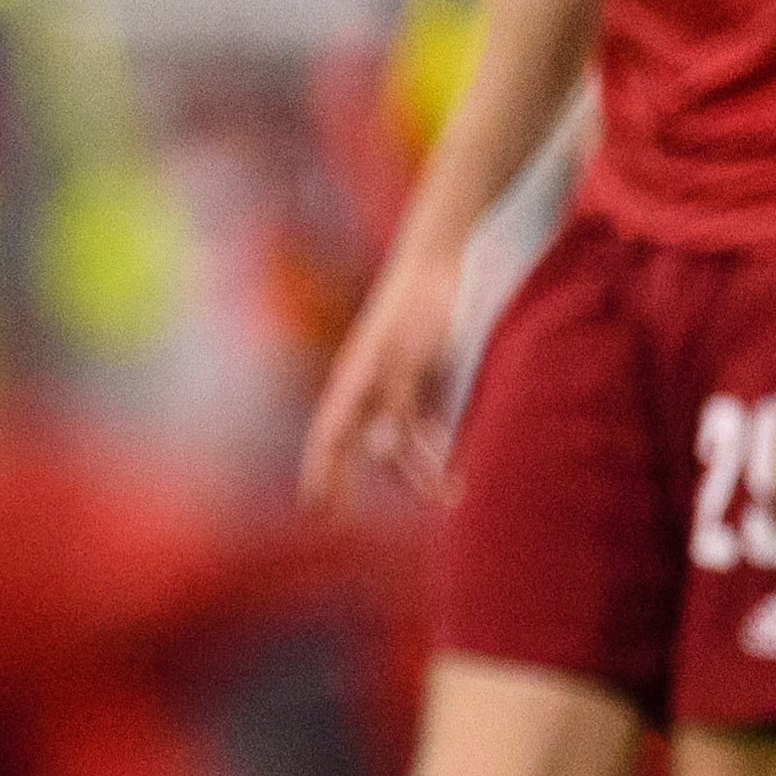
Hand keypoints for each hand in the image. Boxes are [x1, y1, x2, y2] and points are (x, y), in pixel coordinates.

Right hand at [301, 246, 463, 510]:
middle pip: (375, 447)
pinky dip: (437, 442)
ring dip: (427, 465)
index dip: (322, 476)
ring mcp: (398, 385)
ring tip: (457, 490)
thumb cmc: (416, 309)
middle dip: (403, 479)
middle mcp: (371, 390)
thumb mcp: (404, 360)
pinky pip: (426, 422)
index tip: (318, 512)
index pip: (329, 440)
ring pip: (406, 438)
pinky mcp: (424, 379)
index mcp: (354, 384)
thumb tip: (380, 452)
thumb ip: (394, 406)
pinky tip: (456, 458)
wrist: (440, 263)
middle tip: (437, 503)